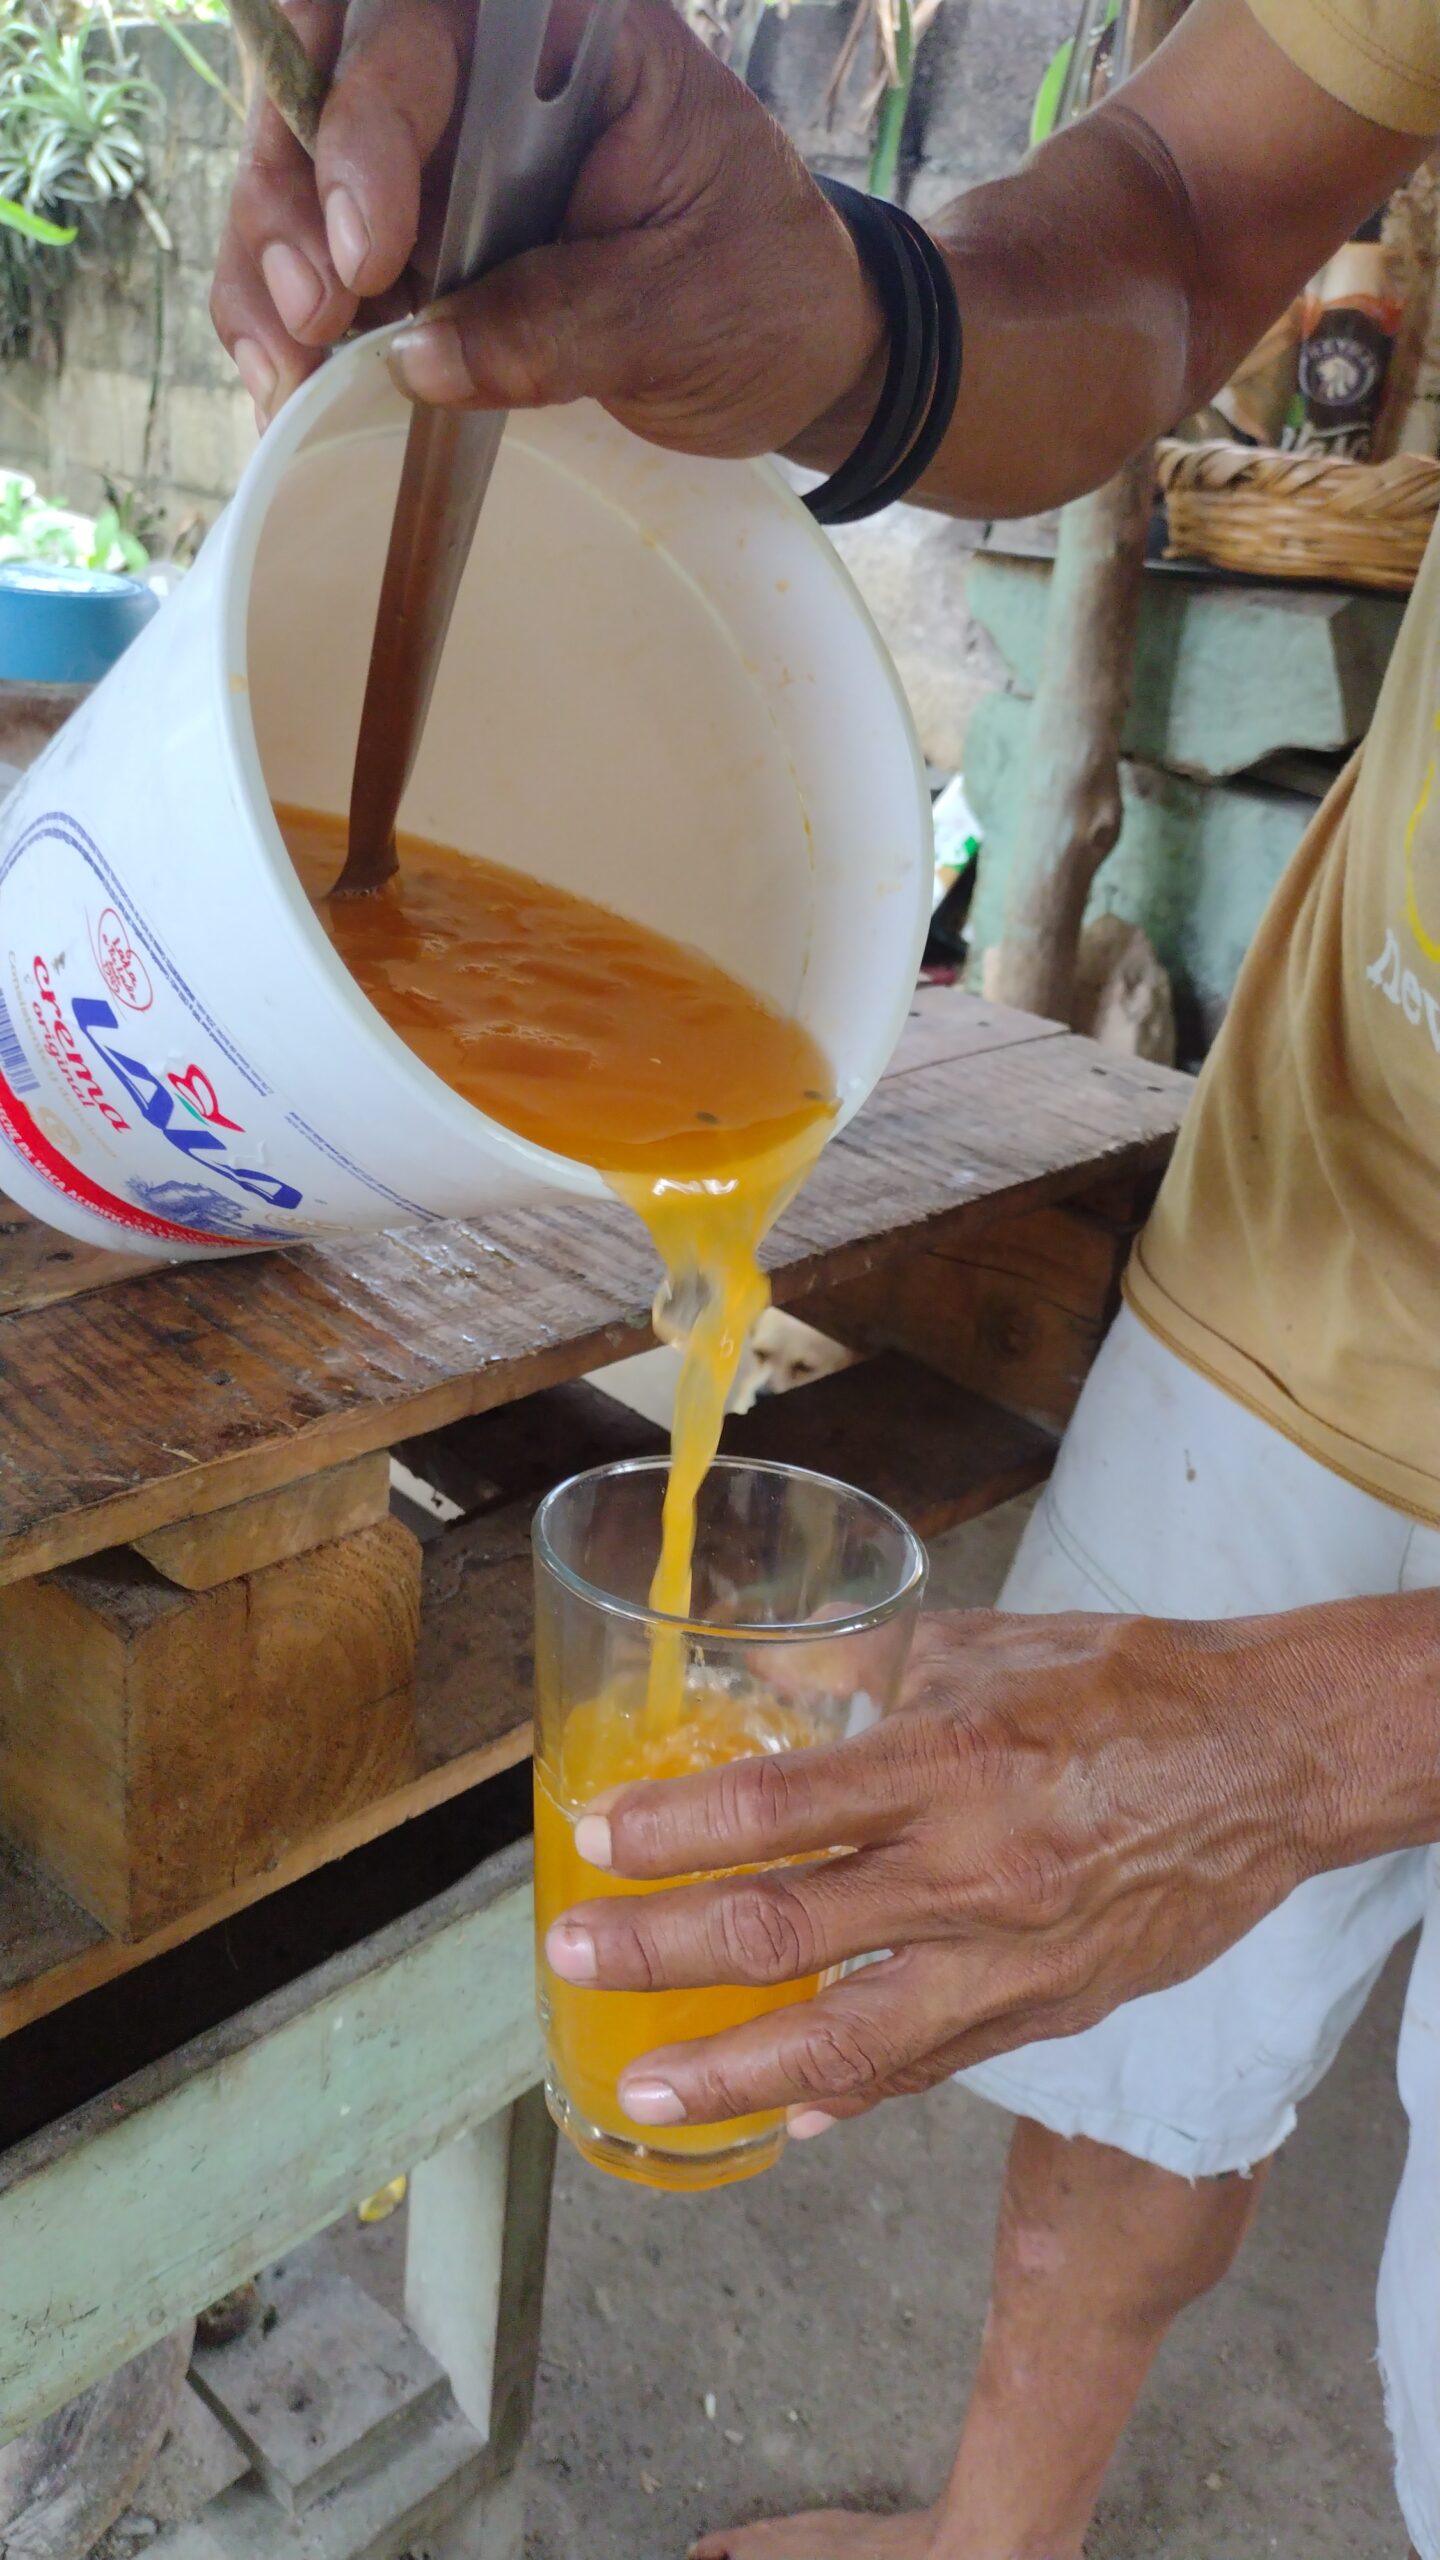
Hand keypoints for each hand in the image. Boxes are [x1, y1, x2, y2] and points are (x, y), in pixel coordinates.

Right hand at [211, 0, 881, 449]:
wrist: (798, 352)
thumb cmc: (765, 296)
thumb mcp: (684, 312)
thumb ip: (559, 325)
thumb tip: (418, 359)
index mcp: (571, 36)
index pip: (423, 27)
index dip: (368, 124)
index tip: (370, 253)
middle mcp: (487, 71)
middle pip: (329, 77)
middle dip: (294, 193)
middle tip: (310, 314)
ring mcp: (445, 152)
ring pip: (299, 165)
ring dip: (269, 265)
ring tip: (289, 371)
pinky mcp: (422, 235)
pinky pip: (321, 251)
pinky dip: (285, 318)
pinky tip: (287, 385)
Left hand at [545, 1603, 1368, 2133]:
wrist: (1267, 1760)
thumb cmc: (1124, 1685)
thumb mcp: (982, 1645)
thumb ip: (868, 1670)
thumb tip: (768, 1675)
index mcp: (950, 1760)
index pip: (779, 1809)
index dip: (674, 1832)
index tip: (598, 1839)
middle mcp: (972, 1870)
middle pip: (784, 1932)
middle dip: (659, 1952)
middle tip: (573, 1958)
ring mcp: (1012, 1958)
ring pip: (847, 2039)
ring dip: (729, 2070)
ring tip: (644, 2087)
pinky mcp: (1050, 2010)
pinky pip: (933, 2068)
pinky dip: (852, 2093)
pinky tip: (788, 2111)